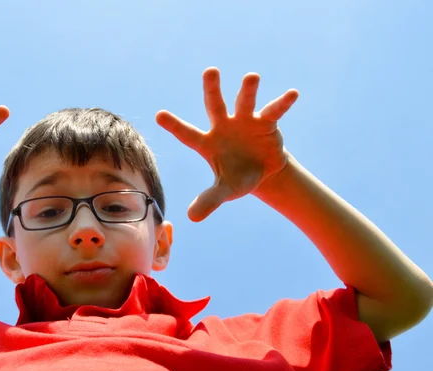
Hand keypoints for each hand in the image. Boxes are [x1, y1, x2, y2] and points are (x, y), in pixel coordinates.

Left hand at [156, 68, 297, 221]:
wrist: (262, 171)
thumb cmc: (237, 178)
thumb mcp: (224, 190)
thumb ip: (209, 200)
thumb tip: (192, 218)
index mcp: (208, 143)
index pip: (188, 134)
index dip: (174, 126)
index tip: (159, 115)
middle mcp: (223, 126)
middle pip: (215, 105)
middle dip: (212, 89)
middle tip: (210, 71)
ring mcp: (244, 121)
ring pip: (244, 103)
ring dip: (248, 91)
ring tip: (251, 76)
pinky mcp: (265, 122)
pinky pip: (273, 111)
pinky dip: (282, 103)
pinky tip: (292, 94)